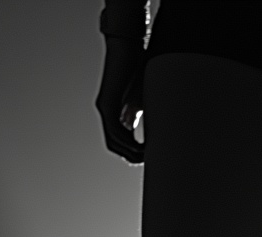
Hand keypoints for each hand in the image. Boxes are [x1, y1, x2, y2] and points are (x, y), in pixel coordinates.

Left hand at [95, 38, 144, 163]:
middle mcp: (107, 114)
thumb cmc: (138, 69)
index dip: (132, 153)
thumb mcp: (143, 97)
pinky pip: (114, 131)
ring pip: (113, 141)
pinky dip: (127, 141)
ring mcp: (105, 110)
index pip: (121, 141)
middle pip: (114, 146)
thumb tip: (156, 131)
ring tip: (144, 155)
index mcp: (116, 113)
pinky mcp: (106, 105)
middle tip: (144, 162)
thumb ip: (142, 114)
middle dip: (129, 156)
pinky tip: (139, 146)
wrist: (127, 49)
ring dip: (129, 151)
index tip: (147, 158)